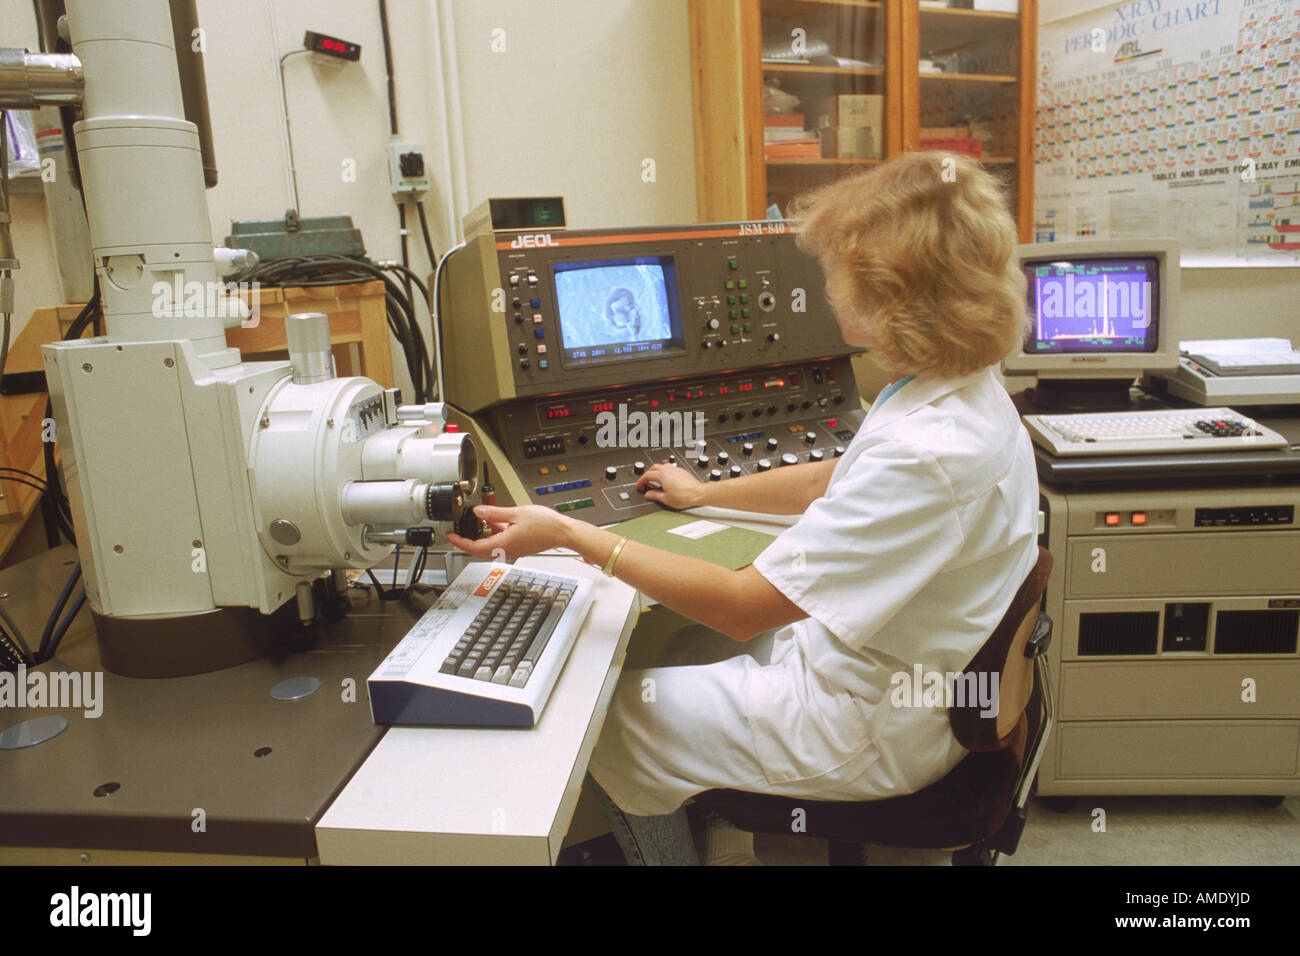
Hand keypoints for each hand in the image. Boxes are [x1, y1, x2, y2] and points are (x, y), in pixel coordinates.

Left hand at [445, 504, 575, 561]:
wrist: (562, 532)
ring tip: (478, 522)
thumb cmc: (545, 525)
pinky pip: (501, 543)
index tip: (451, 536)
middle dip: (468, 540)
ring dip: (482, 536)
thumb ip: (494, 513)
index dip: (460, 542)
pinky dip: (494, 534)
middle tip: (459, 531)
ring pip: (490, 546)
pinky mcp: (519, 546)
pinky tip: (496, 522)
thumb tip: (479, 512)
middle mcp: (507, 550)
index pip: (474, 547)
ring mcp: (513, 549)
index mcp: (503, 544)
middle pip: (480, 549)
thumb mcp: (515, 513)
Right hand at [635, 461, 706, 509]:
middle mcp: (669, 470)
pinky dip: (665, 472)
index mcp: (662, 475)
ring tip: (656, 479)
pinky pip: (670, 468)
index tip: (640, 486)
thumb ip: (655, 495)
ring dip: (656, 471)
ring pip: (662, 466)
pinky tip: (667, 479)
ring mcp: (676, 469)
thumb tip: (649, 494)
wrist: (699, 493)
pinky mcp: (682, 471)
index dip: (641, 481)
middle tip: (646, 481)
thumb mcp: (666, 499)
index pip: (647, 475)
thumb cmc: (685, 496)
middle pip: (654, 467)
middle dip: (648, 474)